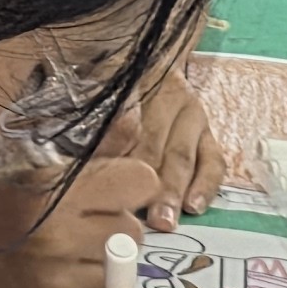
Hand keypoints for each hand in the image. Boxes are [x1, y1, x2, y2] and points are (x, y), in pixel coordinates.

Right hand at [0, 159, 168, 287]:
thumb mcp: (28, 170)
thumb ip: (93, 153)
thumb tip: (133, 113)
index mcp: (50, 184)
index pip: (141, 181)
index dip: (129, 185)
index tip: (110, 191)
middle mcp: (56, 229)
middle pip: (134, 229)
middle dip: (111, 226)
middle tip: (78, 224)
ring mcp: (54, 272)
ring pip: (119, 265)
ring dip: (99, 258)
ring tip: (65, 250)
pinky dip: (80, 283)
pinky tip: (53, 272)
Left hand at [96, 70, 221, 216]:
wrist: (152, 66)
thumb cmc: (109, 84)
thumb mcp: (93, 87)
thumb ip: (85, 112)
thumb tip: (74, 151)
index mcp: (133, 80)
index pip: (121, 120)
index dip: (111, 150)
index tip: (102, 179)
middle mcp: (167, 95)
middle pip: (152, 142)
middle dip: (143, 180)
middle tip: (135, 213)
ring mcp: (192, 114)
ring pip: (182, 156)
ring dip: (172, 191)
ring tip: (163, 220)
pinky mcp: (209, 133)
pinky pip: (213, 161)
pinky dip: (205, 185)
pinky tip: (194, 206)